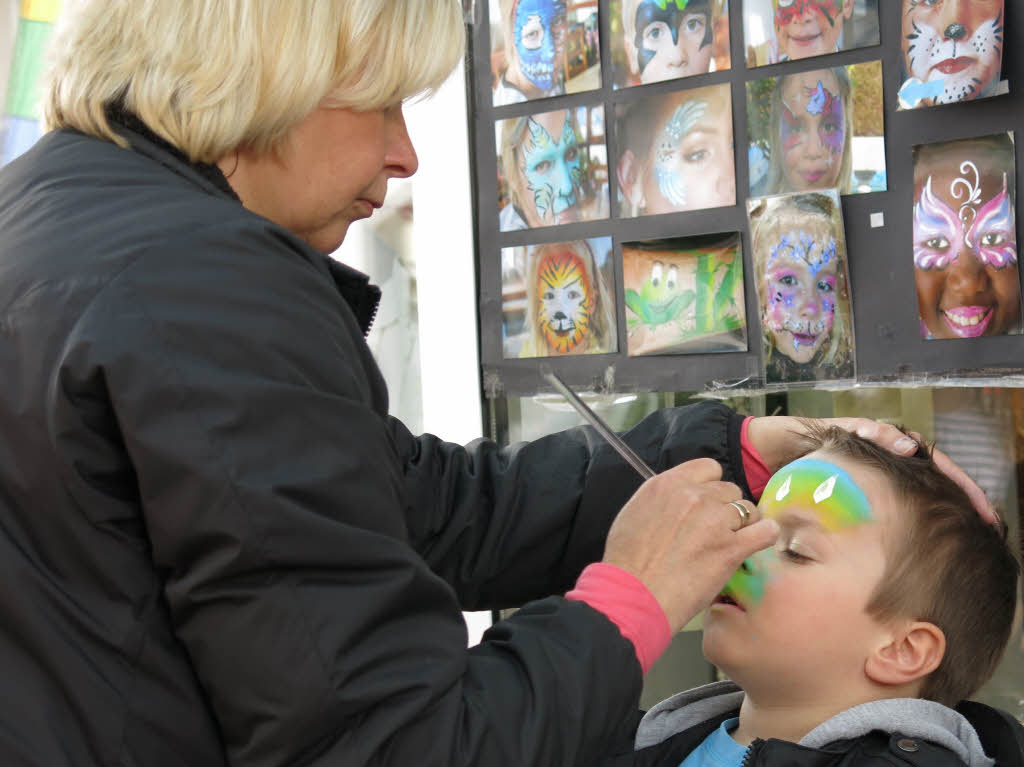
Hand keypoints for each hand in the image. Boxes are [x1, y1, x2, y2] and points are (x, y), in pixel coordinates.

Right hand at [602, 458, 778, 633]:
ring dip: (743, 525)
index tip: (706, 505)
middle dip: (725, 509)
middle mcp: (693, 496)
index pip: (709, 468)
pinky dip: (765, 537)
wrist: (632, 595)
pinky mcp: (731, 548)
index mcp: (668, 484)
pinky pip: (766, 531)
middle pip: (730, 490)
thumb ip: (663, 499)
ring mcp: (715, 521)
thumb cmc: (626, 561)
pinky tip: (755, 545)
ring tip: (728, 545)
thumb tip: (679, 499)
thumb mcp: (635, 513)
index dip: (711, 487)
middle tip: (714, 532)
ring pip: (749, 510)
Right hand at [746, 416, 998, 525]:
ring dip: (931, 462)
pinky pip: (872, 428)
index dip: (955, 510)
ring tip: (949, 478)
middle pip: (932, 470)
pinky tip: (900, 446)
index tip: (983, 529)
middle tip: (982, 509)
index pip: (929, 496)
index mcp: (883, 488)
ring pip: (909, 447)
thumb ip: (849, 542)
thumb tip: (876, 584)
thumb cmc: (792, 495)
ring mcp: (866, 443)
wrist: (761, 460)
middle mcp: (881, 464)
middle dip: (959, 486)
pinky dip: (887, 436)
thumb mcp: (827, 525)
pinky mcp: (848, 427)